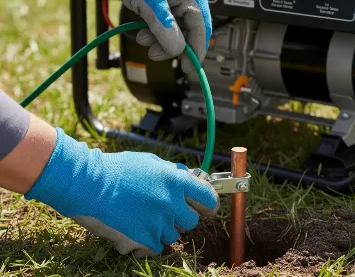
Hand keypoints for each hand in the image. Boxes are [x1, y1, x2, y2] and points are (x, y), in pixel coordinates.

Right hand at [25, 128, 219, 256]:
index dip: (209, 203)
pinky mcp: (145, 240)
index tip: (207, 206)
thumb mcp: (151, 161)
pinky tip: (134, 225)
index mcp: (176, 181)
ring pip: (173, 235)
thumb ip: (173, 172)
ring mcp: (160, 223)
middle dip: (181, 216)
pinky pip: (156, 246)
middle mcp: (172, 203)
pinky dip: (148, 239)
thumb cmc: (120, 169)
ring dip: (163, 228)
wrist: (91, 184)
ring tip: (142, 215)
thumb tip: (188, 178)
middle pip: (192, 221)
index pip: (208, 197)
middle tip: (164, 209)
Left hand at [78, 0, 211, 72]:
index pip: (202, 29)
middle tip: (156, 54)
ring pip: (177, 33)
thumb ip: (165, 28)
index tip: (189, 69)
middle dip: (172, 45)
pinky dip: (156, 34)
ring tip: (144, 39)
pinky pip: (167, 27)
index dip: (196, 51)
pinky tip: (143, 33)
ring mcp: (178, 3)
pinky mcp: (167, 6)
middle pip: (190, 33)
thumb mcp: (150, 2)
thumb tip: (178, 50)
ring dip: (161, 41)